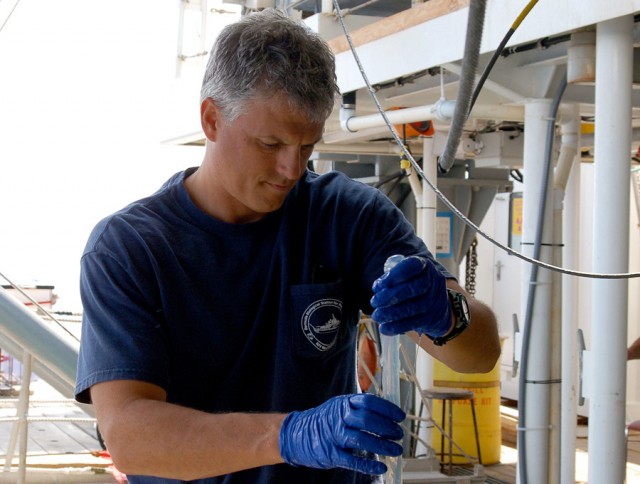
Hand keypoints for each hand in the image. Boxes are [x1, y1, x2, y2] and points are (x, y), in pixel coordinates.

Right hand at [279, 394, 404, 474]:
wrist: (297, 434)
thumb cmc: (325, 421)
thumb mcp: (340, 407)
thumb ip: (359, 409)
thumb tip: (387, 414)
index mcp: (344, 403)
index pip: (369, 402)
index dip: (387, 409)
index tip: (400, 416)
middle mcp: (339, 417)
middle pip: (367, 419)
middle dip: (387, 427)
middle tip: (399, 434)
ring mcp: (334, 435)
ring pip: (362, 438)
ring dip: (382, 445)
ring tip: (396, 450)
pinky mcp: (331, 453)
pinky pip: (352, 460)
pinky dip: (368, 464)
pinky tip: (381, 466)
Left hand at [370, 255, 451, 337]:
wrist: (436, 303)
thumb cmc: (413, 285)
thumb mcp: (406, 274)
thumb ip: (393, 277)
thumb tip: (379, 288)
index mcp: (424, 266)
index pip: (412, 266)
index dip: (395, 275)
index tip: (378, 285)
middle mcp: (433, 281)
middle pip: (413, 288)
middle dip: (391, 296)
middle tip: (374, 302)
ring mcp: (434, 300)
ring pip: (413, 307)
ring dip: (392, 313)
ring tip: (377, 316)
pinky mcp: (431, 317)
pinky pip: (414, 323)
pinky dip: (397, 327)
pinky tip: (385, 328)